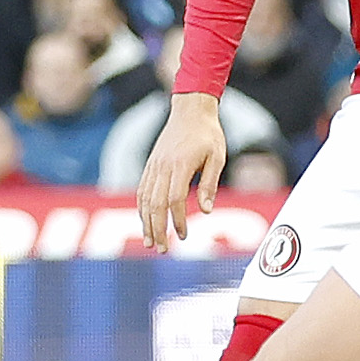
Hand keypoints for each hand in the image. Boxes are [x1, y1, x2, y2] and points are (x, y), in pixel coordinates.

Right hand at [132, 93, 230, 244]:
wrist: (190, 110)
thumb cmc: (208, 134)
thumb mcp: (217, 157)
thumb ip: (210, 184)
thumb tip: (206, 211)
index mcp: (180, 165)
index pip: (174, 199)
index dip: (177, 221)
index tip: (184, 236)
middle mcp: (163, 166)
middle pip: (155, 204)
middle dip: (157, 229)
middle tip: (161, 249)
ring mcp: (154, 165)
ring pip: (144, 199)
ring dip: (145, 222)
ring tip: (149, 242)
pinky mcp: (151, 165)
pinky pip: (142, 190)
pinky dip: (142, 208)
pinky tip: (145, 221)